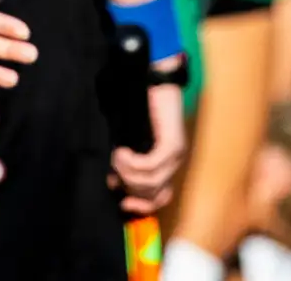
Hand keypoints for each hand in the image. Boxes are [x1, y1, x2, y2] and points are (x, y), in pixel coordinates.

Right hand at [109, 81, 186, 213]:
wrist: (156, 84)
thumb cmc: (142, 111)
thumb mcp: (133, 143)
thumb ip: (128, 165)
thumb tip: (115, 184)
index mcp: (169, 165)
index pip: (161, 198)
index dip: (142, 207)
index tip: (123, 203)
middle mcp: (176, 163)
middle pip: (151, 193)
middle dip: (128, 186)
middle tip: (114, 171)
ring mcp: (176, 155)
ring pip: (149, 181)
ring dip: (127, 172)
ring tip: (117, 156)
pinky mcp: (173, 145)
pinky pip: (149, 166)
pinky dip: (131, 162)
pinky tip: (122, 151)